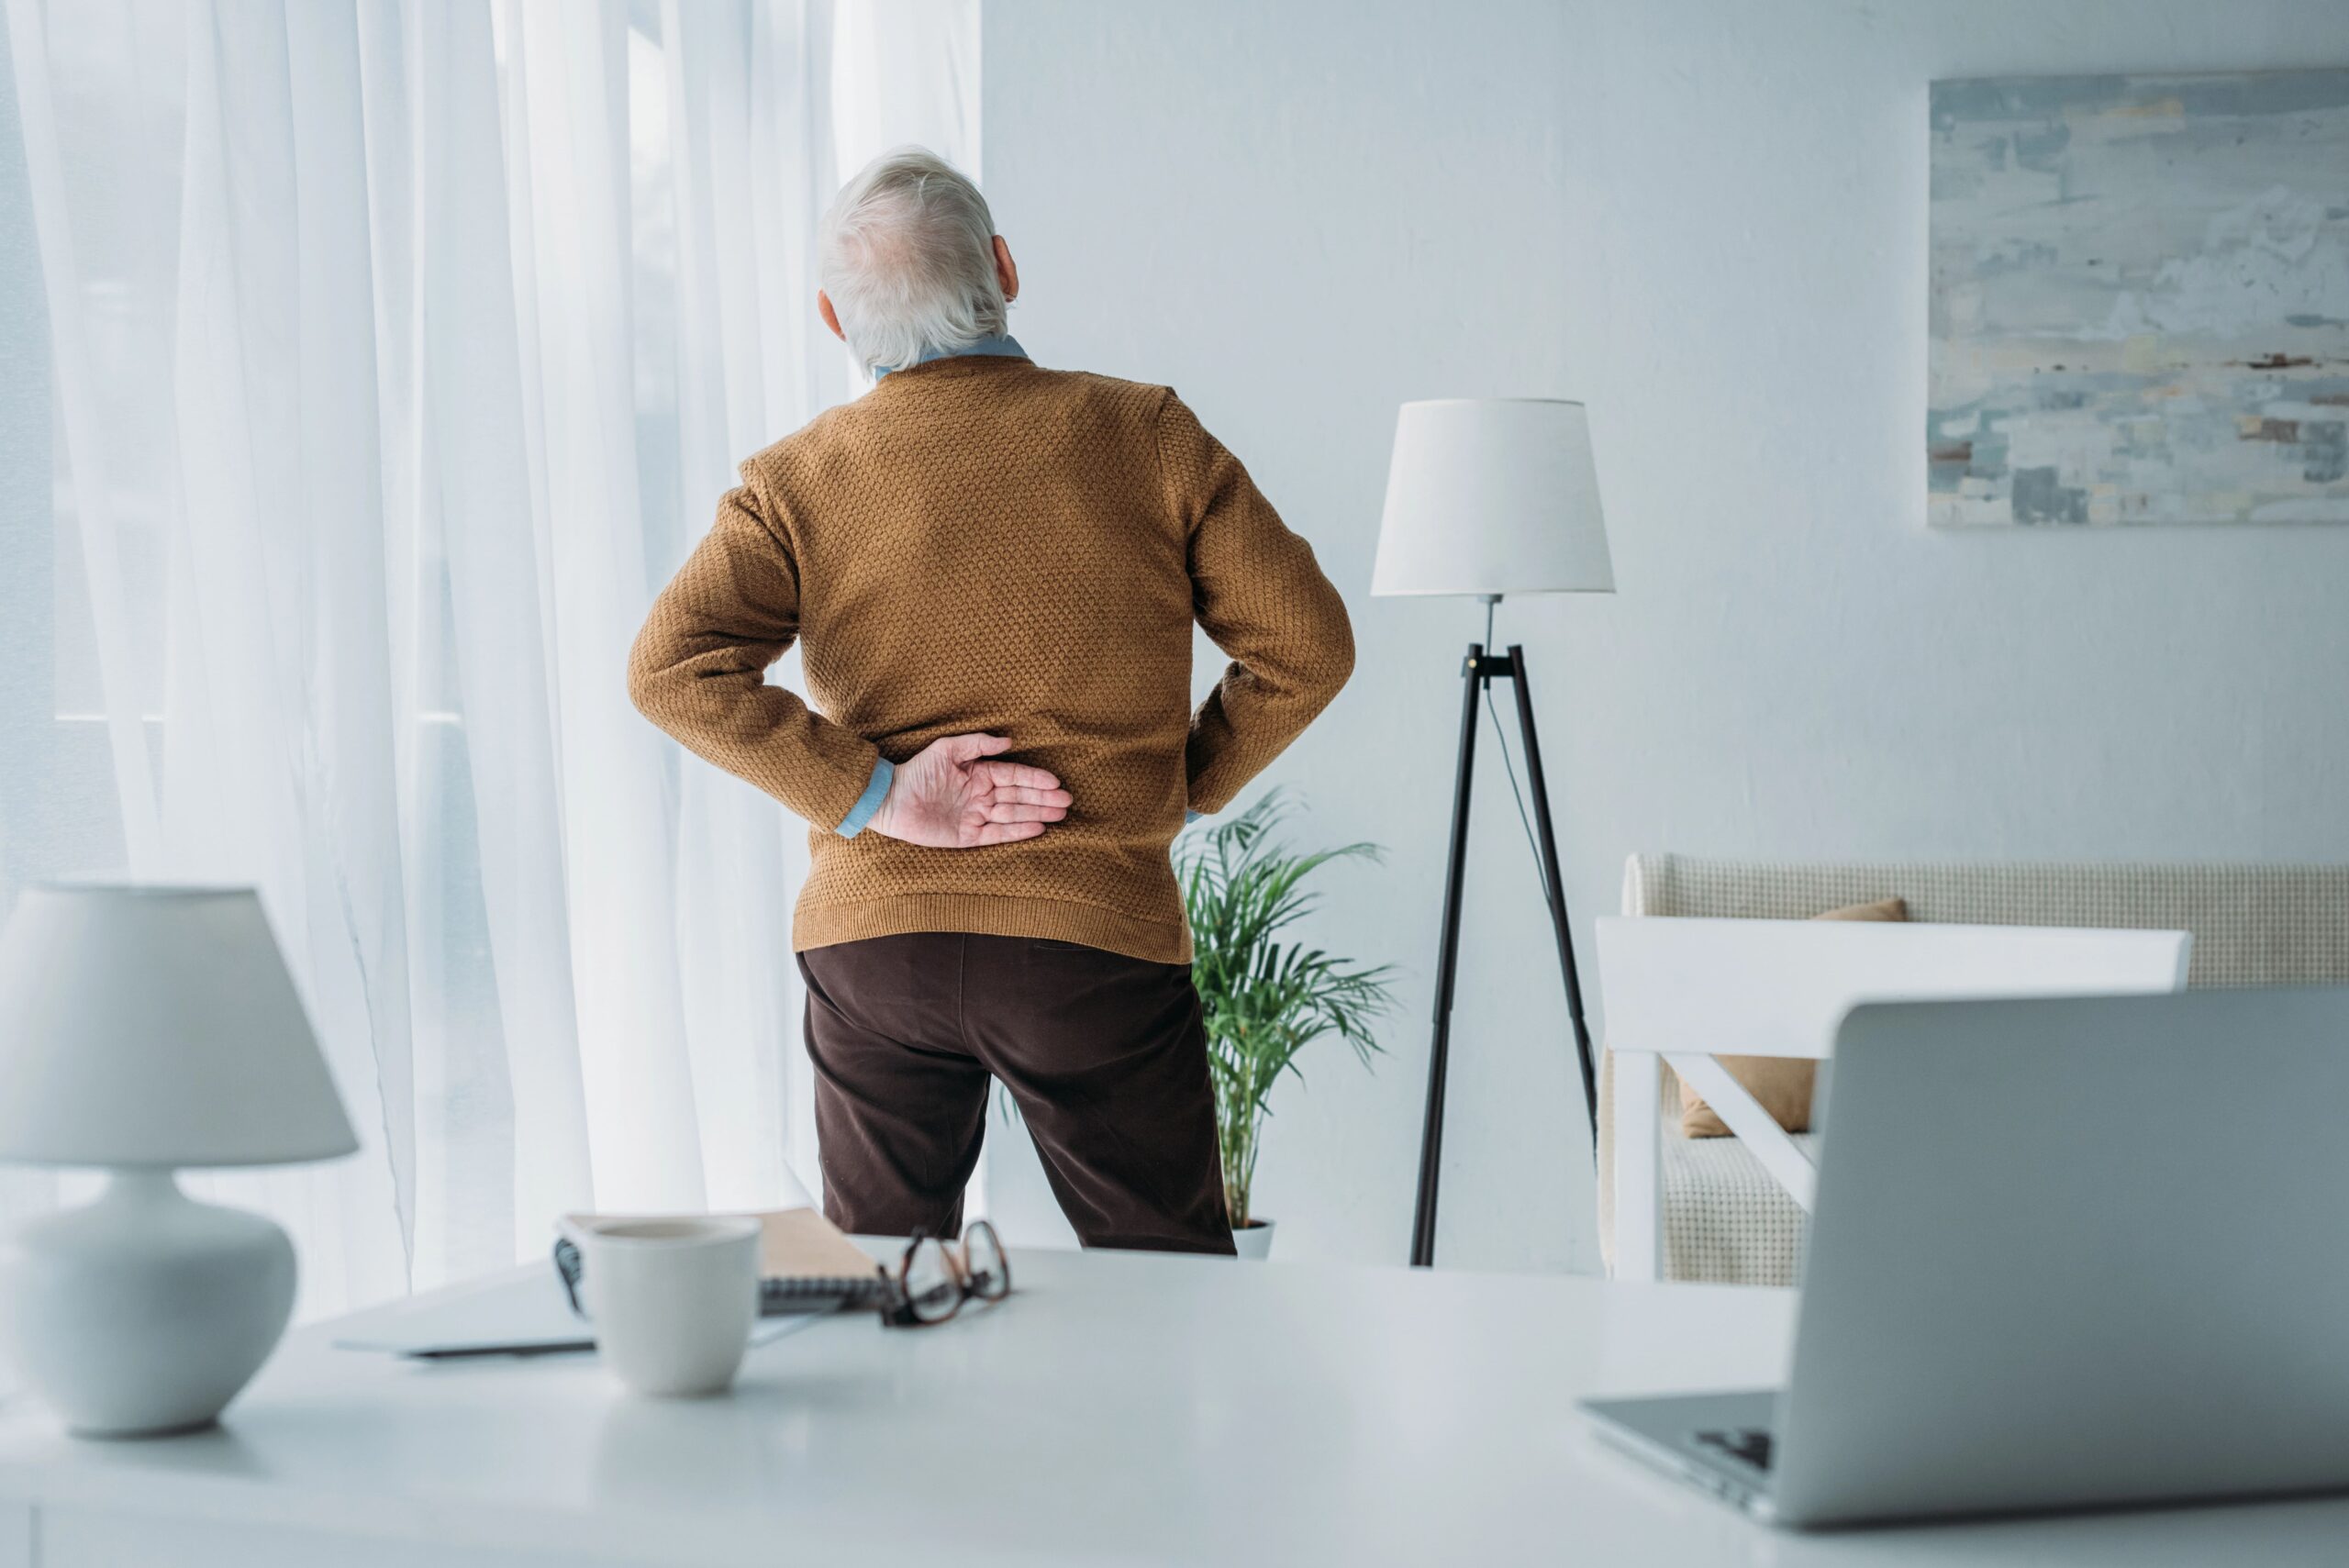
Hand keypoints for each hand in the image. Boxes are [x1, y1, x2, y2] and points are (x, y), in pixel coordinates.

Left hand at [868, 734, 1071, 847]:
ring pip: (1013, 815)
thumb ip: (977, 744)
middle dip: (1043, 798)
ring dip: (1037, 814)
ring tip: (1060, 814)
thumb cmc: (917, 771)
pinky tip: (1038, 828)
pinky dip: (1018, 831)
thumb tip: (1008, 741)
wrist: (891, 800)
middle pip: (1019, 797)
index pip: (1013, 776)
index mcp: (978, 774)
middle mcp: (981, 796)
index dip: (1035, 779)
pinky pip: (997, 834)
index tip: (1056, 782)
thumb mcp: (947, 749)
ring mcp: (976, 816)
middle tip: (1067, 801)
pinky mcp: (968, 836)